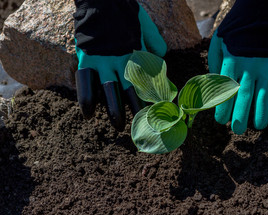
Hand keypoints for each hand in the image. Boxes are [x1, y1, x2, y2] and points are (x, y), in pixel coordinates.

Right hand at [74, 2, 166, 130]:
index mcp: (136, 54)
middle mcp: (121, 61)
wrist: (102, 0)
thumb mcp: (146, 26)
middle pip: (131, 90)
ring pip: (109, 91)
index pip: (146, 81)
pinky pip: (84, 82)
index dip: (152, 96)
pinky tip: (88, 114)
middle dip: (138, 109)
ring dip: (113, 110)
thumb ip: (155, 43)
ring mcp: (102, 61)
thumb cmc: (125, 13)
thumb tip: (160, 58)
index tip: (158, 110)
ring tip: (118, 126)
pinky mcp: (86, 58)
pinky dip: (85, 99)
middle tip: (142, 123)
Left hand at [208, 31, 267, 133]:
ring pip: (263, 95)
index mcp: (230, 62)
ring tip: (258, 126)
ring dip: (261, 113)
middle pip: (244, 96)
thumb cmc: (231, 34)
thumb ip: (215, 67)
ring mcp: (264, 66)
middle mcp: (248, 66)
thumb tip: (215, 90)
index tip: (221, 121)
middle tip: (237, 130)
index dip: (223, 108)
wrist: (255, 16)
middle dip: (240, 116)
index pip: (225, 90)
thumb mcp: (216, 46)